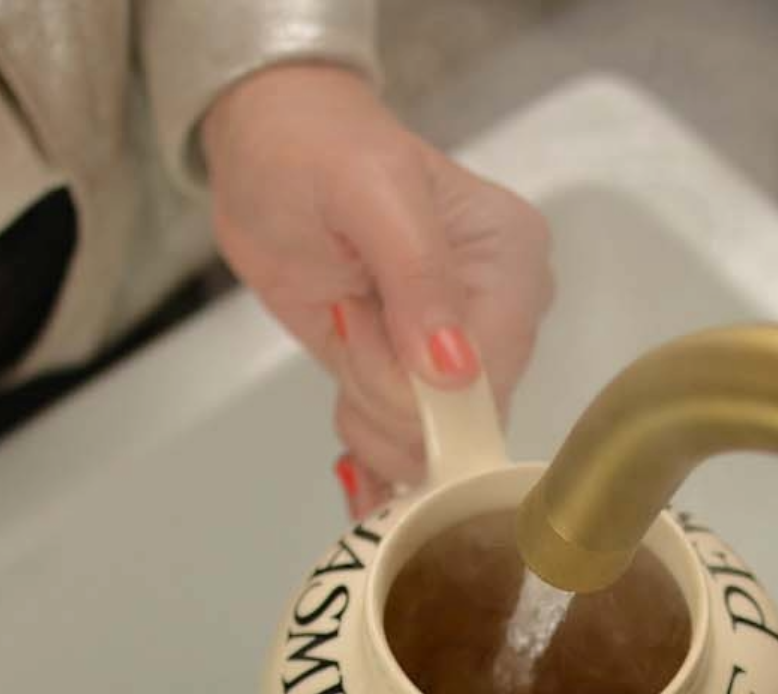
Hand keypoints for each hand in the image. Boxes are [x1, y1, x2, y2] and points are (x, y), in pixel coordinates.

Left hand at [200, 63, 553, 513]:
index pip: (492, 373)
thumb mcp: (368, 191)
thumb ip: (417, 276)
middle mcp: (502, 316)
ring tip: (344, 329)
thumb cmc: (313, 151)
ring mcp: (460, 359)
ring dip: (367, 416)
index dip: (415, 381)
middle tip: (346, 316)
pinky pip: (408, 458)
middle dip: (385, 394)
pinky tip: (344, 410)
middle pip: (464, 422)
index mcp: (514, 259)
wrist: (264, 158)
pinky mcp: (415, 387)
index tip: (357, 319)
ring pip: (430, 449)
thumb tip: (456, 371)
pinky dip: (367, 449)